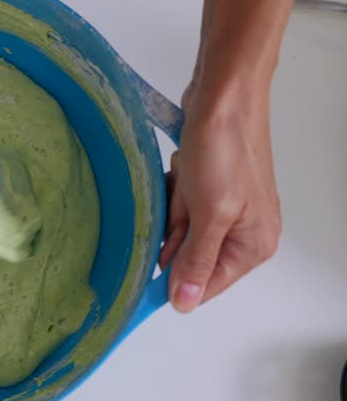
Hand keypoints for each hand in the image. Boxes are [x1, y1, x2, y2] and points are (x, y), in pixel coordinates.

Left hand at [159, 83, 281, 312]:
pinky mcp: (206, 189)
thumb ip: (196, 260)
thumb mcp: (209, 214)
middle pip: (187, 255)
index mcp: (253, 245)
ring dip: (172, 208)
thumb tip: (184, 303)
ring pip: (177, 229)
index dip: (175, 280)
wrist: (222, 98)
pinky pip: (176, 205)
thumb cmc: (223, 152)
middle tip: (182, 203)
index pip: (206, 286)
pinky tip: (181, 170)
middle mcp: (243, 232)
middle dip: (174, 230)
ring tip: (186, 180)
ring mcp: (224, 210)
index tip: (147, 271)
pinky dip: (172, 191)